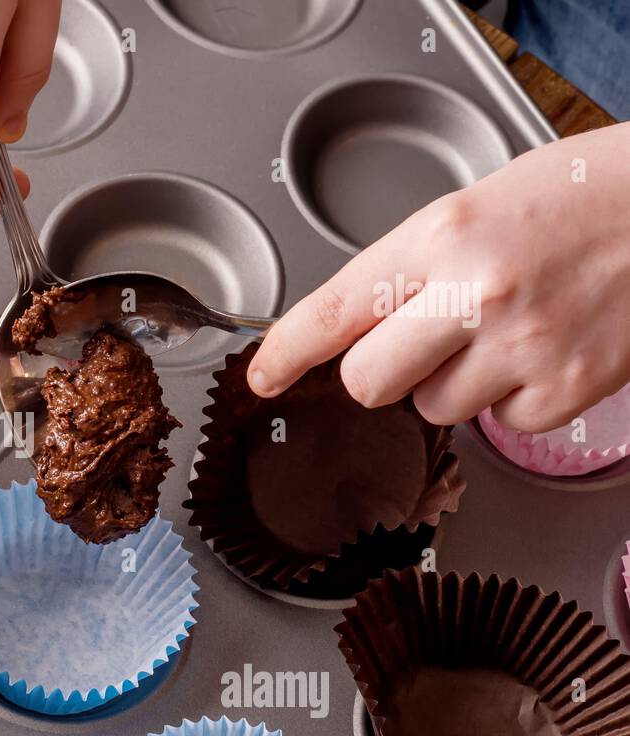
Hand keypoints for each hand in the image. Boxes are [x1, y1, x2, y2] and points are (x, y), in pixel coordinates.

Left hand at [247, 122, 629, 433]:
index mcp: (442, 237)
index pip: (333, 312)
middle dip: (379, 373)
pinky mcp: (566, 390)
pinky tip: (545, 349)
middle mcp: (475, 294)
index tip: (264, 376)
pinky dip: (515, 397)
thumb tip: (356, 323)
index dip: (284, 353)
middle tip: (418, 343)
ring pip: (433, 409)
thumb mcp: (476, 209)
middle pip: (368, 384)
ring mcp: (523, 348)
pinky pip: (501, 424)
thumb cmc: (585, 197)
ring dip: (454, 383)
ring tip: (505, 331)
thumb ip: (411, 267)